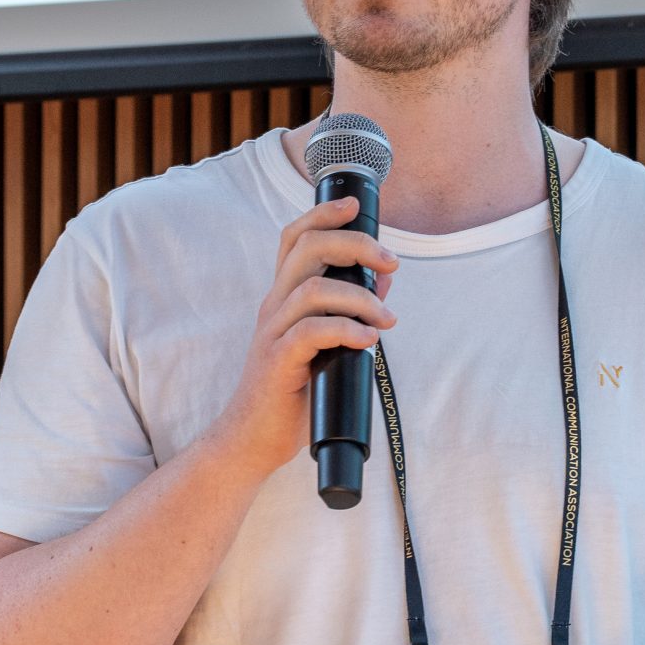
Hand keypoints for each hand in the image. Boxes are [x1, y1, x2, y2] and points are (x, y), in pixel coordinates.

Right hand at [211, 198, 398, 479]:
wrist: (253, 439)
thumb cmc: (293, 393)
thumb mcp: (324, 345)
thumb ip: (348, 311)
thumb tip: (383, 281)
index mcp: (282, 298)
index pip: (294, 239)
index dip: (322, 215)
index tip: (354, 205)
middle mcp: (274, 307)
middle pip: (307, 249)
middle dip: (355, 245)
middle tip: (390, 262)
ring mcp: (272, 333)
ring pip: (313, 289)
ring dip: (360, 297)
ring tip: (387, 318)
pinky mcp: (276, 361)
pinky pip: (310, 332)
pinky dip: (346, 330)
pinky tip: (368, 340)